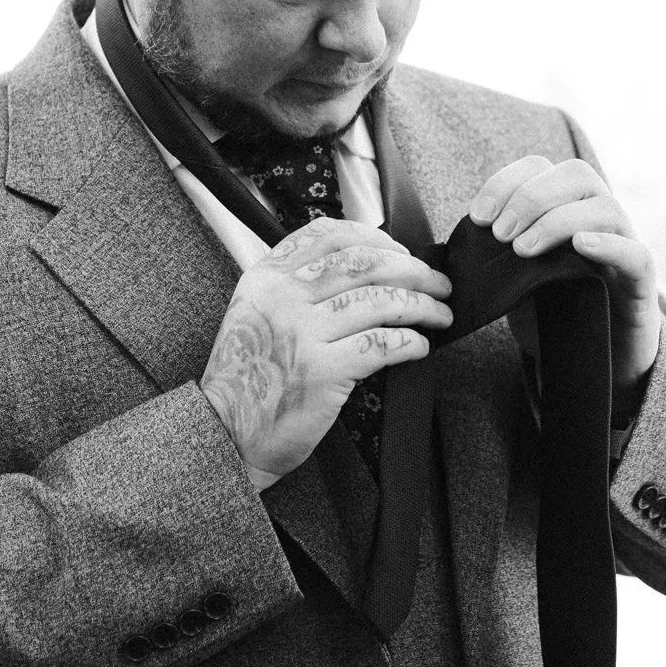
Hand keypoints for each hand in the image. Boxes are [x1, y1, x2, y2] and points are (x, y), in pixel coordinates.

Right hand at [198, 218, 453, 490]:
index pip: (329, 234)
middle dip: (413, 270)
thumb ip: (296, 286)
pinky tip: (419, 346)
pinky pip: (381, 345)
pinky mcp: (322, 371)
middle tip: (438, 283)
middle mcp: (283, 298)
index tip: (401, 252)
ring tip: (440, 314)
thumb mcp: (256, 313)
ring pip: (379, 302)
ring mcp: (302, 333)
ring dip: (421, 306)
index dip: (375, 238)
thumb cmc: (249, 377)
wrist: (225, 432)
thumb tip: (368, 268)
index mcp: (266, 277)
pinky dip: (410, 343)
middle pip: (364, 263)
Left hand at [468, 156, 661, 386]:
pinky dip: (608, 245)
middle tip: (501, 235)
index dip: (506, 182)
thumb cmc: (553, 313)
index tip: (478, 217)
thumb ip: (497, 252)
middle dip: (531, 197)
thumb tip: (461, 240)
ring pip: (604, 208)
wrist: (596, 361)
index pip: (540, 168)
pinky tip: (579, 247)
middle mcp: (599, 219)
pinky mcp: (641, 286)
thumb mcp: (516, 276)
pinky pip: (635, 254)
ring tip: (524, 250)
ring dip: (558, 221)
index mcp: (566, 208)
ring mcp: (624, 248)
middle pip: (576, 174)